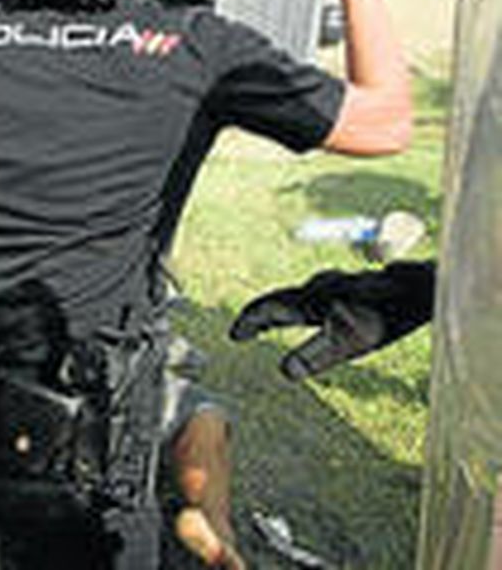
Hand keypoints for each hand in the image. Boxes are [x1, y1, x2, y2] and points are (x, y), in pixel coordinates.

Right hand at [229, 260, 434, 379]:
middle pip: (282, 298)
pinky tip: (326, 307)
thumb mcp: (348, 343)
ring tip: (278, 318)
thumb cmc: (386, 318)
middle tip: (246, 330)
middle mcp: (320, 288)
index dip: (249, 322)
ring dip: (285, 307)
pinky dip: (310, 303)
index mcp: (310, 300)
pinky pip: (324, 293)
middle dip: (262, 314)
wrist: (421, 289)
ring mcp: (339, 284)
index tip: (234, 335)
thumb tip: (285, 371)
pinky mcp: (358, 286)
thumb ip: (314, 356)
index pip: (269, 308)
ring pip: (303, 294)